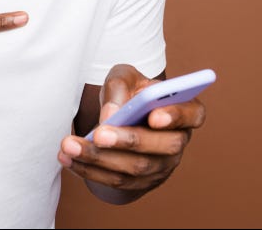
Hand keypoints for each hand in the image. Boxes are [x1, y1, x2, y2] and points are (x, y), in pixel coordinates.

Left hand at [58, 64, 206, 199]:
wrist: (122, 117)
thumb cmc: (129, 93)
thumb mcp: (125, 78)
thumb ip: (120, 87)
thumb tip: (112, 114)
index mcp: (185, 110)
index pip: (193, 114)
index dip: (176, 116)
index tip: (154, 115)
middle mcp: (178, 141)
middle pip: (163, 146)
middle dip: (128, 140)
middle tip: (99, 133)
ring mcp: (162, 166)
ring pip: (135, 168)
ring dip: (100, 158)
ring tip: (70, 145)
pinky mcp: (141, 183)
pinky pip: (117, 182)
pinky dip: (90, 170)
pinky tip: (68, 157)